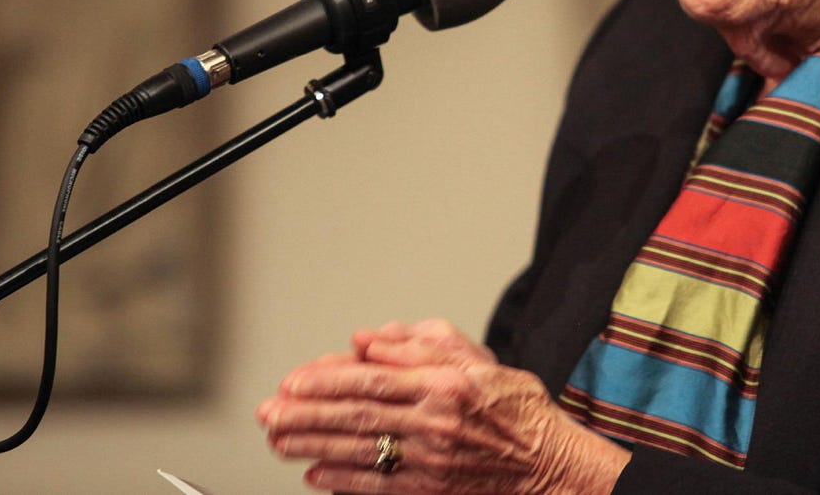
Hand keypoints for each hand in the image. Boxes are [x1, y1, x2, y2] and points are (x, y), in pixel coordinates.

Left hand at [256, 319, 629, 493]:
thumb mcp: (478, 362)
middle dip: (306, 412)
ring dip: (311, 443)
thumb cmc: (517, 410)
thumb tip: (371, 340)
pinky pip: (377, 485)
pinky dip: (341, 480)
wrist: (550, 465)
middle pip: (356, 414)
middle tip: (270, 411)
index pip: (371, 377)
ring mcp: (430, 459)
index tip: (293, 380)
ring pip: (358, 449)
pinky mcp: (430, 488)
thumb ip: (421, 349)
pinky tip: (314, 472)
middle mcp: (434, 422)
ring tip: (277, 439)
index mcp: (444, 384)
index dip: (326, 379)